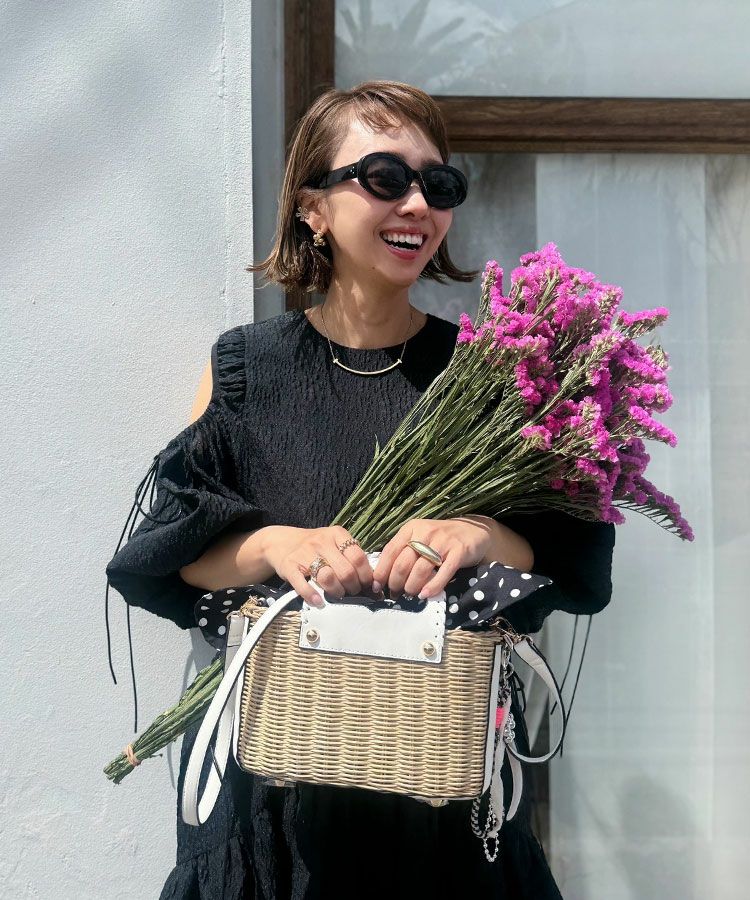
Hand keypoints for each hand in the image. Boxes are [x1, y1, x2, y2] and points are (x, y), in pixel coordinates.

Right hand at [262, 524, 374, 607]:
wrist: (282, 542)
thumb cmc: (315, 547)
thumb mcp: (335, 544)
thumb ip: (352, 559)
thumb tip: (374, 585)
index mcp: (337, 534)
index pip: (359, 557)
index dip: (366, 576)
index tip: (368, 585)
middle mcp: (322, 541)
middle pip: (346, 571)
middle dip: (353, 587)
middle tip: (351, 591)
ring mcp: (304, 553)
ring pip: (327, 578)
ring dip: (337, 592)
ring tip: (338, 594)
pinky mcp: (290, 566)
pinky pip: (303, 585)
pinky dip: (312, 596)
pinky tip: (318, 601)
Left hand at [370, 517, 495, 600]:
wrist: (472, 531)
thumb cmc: (440, 539)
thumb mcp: (419, 538)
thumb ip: (403, 552)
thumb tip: (383, 577)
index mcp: (411, 528)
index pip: (390, 551)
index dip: (381, 572)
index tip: (377, 587)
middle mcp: (425, 532)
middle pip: (403, 564)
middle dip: (396, 584)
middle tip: (396, 594)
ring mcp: (443, 541)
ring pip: (420, 570)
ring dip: (412, 587)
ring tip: (411, 595)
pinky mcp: (459, 551)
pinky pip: (442, 573)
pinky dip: (432, 587)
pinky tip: (425, 595)